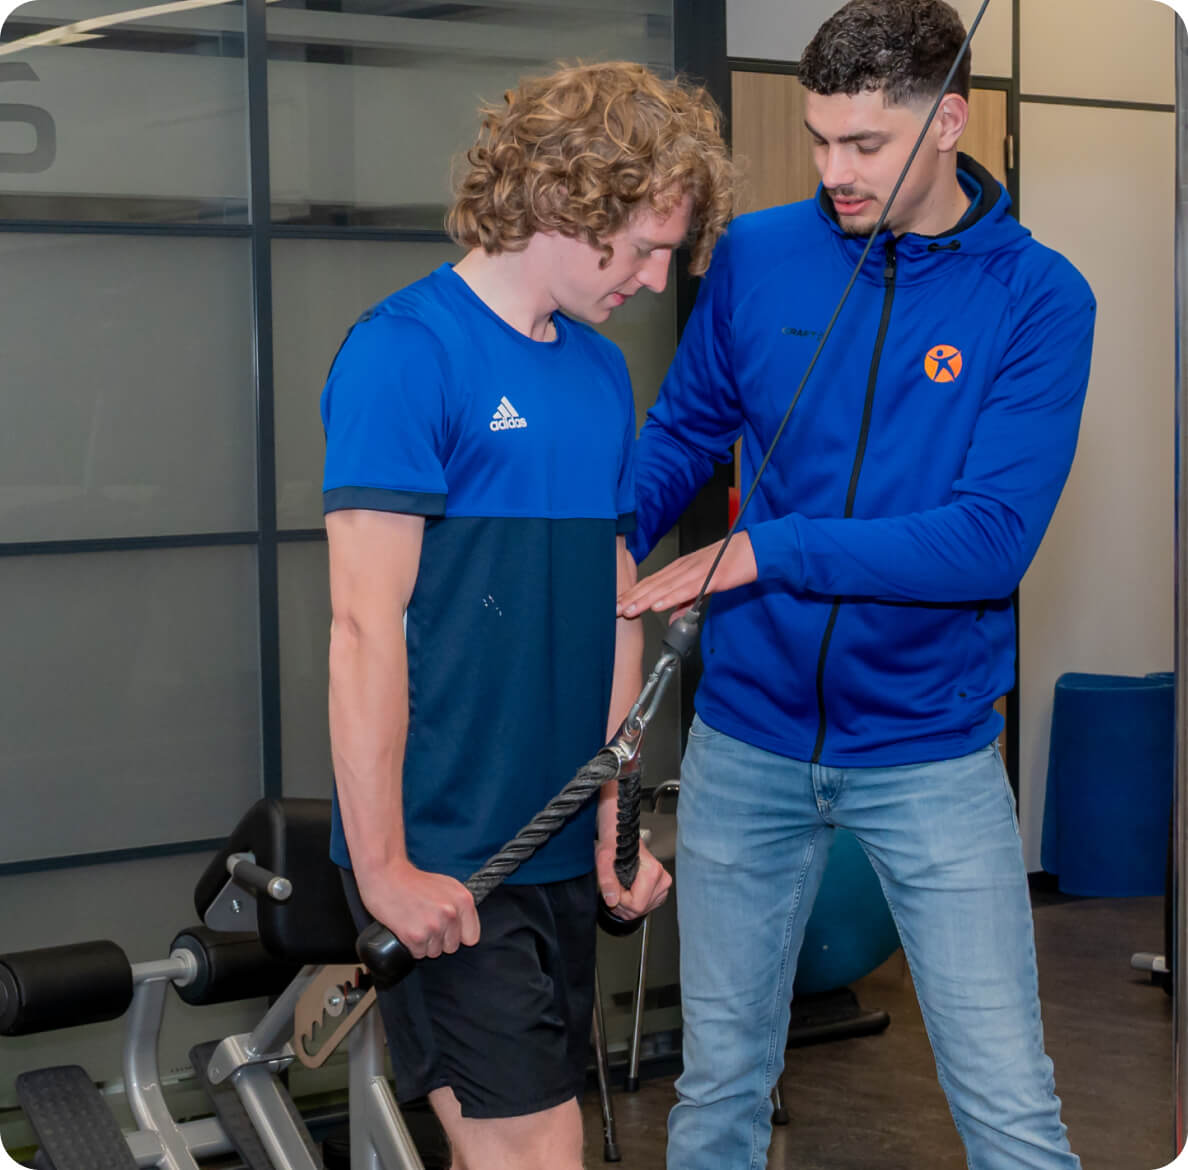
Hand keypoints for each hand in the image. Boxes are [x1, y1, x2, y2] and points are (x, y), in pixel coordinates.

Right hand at [359, 861, 479, 959]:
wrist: (386, 876)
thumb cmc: (414, 881)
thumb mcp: (447, 885)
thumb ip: (460, 906)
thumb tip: (468, 931)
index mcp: (463, 900)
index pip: (471, 937)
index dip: (457, 935)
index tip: (446, 928)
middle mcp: (451, 914)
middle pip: (452, 947)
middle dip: (439, 940)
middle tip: (424, 921)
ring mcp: (434, 926)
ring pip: (434, 952)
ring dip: (424, 943)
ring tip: (414, 923)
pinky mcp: (416, 936)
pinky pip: (418, 954)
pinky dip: (411, 946)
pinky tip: (406, 929)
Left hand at [594, 840, 672, 921]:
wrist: (620, 837)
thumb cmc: (613, 845)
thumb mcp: (604, 860)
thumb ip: (607, 881)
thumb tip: (612, 900)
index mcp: (652, 872)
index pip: (637, 904)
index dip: (621, 901)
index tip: (615, 889)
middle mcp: (661, 879)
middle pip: (641, 909)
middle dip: (624, 905)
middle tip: (615, 890)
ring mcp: (663, 884)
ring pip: (645, 909)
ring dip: (629, 905)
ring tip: (621, 890)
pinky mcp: (662, 888)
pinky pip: (648, 906)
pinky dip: (636, 903)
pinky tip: (629, 891)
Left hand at [617, 534, 756, 617]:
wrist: (754, 549)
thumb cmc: (730, 563)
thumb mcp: (704, 585)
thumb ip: (686, 602)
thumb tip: (672, 618)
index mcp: (680, 569)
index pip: (651, 583)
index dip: (633, 594)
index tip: (617, 604)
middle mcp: (683, 568)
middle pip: (653, 585)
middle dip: (632, 598)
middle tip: (613, 610)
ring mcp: (695, 572)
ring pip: (665, 588)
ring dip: (645, 600)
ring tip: (629, 610)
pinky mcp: (710, 578)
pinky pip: (687, 589)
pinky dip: (671, 598)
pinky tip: (658, 605)